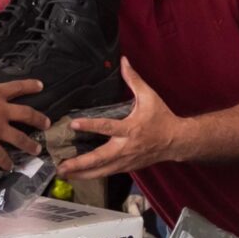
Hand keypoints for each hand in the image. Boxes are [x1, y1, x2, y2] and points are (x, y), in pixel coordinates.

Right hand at [0, 64, 46, 169]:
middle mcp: (0, 111)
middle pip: (26, 114)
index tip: (41, 86)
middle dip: (39, 119)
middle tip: (48, 124)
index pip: (16, 87)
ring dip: (29, 144)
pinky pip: (1, 155)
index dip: (30, 86)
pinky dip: (6, 162)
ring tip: (37, 150)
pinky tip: (10, 167)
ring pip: (19, 137)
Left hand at [62, 60, 186, 180]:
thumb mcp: (149, 96)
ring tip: (64, 174)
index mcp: (131, 128)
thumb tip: (123, 61)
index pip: (107, 127)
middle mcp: (126, 147)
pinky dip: (93, 175)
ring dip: (82, 174)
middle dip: (80, 163)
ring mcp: (126, 160)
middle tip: (61, 166)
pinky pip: (107, 173)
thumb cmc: (162, 117)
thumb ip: (134, 80)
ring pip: (102, 171)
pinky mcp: (127, 167)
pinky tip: (80, 176)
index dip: (90, 125)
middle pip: (100, 158)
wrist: (176, 141)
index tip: (74, 124)